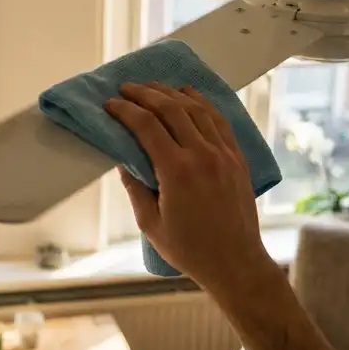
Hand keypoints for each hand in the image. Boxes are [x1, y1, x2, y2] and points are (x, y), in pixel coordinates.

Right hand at [105, 82, 280, 293]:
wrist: (236, 263)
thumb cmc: (189, 250)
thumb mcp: (151, 223)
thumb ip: (135, 188)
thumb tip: (123, 161)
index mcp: (176, 171)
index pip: (147, 126)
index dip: (126, 110)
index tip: (110, 104)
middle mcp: (202, 155)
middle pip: (171, 109)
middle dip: (146, 94)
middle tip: (127, 87)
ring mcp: (224, 154)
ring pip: (197, 109)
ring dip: (172, 93)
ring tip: (154, 86)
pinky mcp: (237, 158)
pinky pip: (219, 120)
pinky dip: (202, 103)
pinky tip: (190, 95)